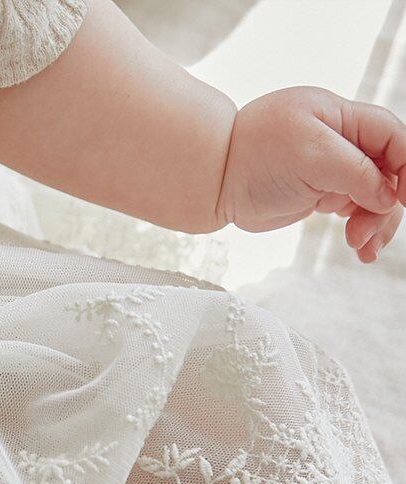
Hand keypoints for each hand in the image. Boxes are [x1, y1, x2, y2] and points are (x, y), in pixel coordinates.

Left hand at [216, 86, 405, 262]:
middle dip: (386, 205)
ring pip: (375, 195)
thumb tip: (388, 195)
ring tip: (362, 248)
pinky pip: (355, 210)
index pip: (393, 137)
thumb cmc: (252, 158)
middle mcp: (341, 141)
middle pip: (388, 172)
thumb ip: (355, 172)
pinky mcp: (321, 193)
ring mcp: (332, 169)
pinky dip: (362, 229)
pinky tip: (362, 250)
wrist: (212, 183)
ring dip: (376, 223)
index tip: (405, 199)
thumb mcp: (310, 156)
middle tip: (367, 235)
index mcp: (341, 117)